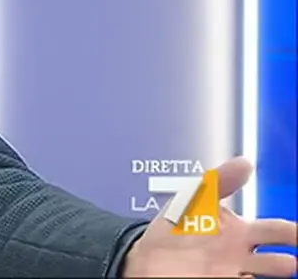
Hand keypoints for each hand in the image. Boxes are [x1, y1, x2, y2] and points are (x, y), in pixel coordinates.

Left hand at [123, 157, 296, 277]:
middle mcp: (240, 254)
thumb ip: (219, 180)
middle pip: (274, 259)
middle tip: (290, 260)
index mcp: (239, 232)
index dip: (289, 231)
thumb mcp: (195, 198)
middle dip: (283, 259)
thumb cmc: (175, 228)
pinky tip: (245, 276)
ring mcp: (230, 271)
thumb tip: (245, 162)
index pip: (275, 231)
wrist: (147, 256)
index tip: (296, 232)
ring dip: (270, 271)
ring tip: (279, 266)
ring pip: (259, 274)